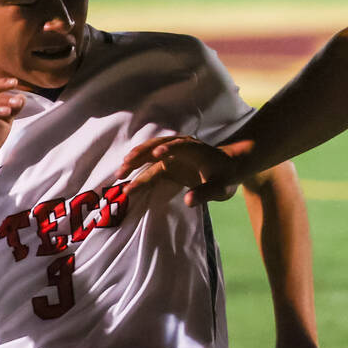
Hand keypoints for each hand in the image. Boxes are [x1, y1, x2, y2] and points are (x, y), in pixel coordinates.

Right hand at [120, 136, 254, 205]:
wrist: (227, 168)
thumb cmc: (225, 176)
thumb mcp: (220, 187)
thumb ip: (206, 193)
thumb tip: (188, 201)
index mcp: (196, 149)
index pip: (181, 146)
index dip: (170, 148)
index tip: (157, 154)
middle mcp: (181, 147)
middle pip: (158, 146)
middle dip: (142, 154)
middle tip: (126, 166)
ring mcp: (172, 154)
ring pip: (150, 154)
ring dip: (135, 161)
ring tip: (119, 173)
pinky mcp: (167, 163)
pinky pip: (150, 165)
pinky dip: (138, 169)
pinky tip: (125, 176)